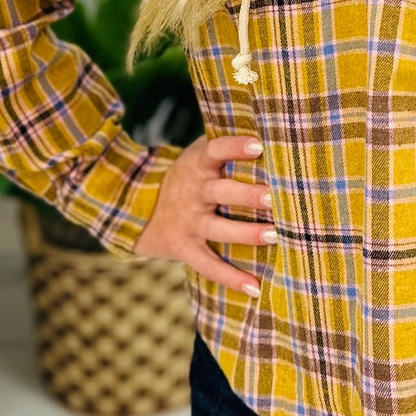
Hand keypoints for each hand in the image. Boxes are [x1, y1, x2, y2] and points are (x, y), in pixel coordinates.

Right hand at [133, 130, 275, 295]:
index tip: (258, 145)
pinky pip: (208, 265)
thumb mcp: (198, 154)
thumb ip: (226, 144)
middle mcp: (194, 192)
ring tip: (274, 235)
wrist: (139, 208)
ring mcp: (189, 222)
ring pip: (218, 228)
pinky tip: (255, 288)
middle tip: (276, 197)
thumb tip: (270, 128)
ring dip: (247, 233)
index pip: (215, 150)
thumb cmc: (190, 176)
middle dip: (249, 195)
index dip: (235, 147)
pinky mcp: (185, 247)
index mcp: (198, 164)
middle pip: (221, 192)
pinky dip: (231, 278)